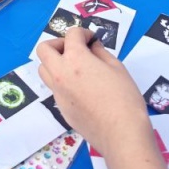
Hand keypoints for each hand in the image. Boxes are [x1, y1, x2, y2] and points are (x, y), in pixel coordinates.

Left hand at [37, 28, 149, 158]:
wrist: (121, 134)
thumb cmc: (124, 98)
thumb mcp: (117, 68)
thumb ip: (101, 53)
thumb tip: (92, 47)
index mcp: (75, 59)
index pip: (71, 34)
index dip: (84, 33)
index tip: (93, 40)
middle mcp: (60, 73)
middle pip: (44, 49)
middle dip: (58, 44)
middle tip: (76, 50)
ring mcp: (58, 93)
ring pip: (44, 70)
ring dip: (55, 63)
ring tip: (75, 69)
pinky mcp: (61, 109)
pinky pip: (54, 89)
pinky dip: (62, 82)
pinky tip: (81, 89)